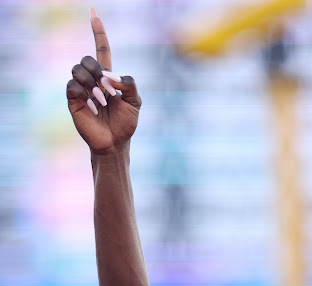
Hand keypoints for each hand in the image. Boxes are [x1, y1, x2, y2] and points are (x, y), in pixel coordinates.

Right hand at [66, 10, 141, 152]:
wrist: (116, 143)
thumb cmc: (126, 123)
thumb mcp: (135, 102)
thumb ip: (130, 84)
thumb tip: (112, 76)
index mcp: (108, 76)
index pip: (102, 49)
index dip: (98, 32)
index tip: (94, 14)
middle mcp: (93, 80)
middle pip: (87, 58)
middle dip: (97, 71)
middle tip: (107, 91)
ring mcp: (82, 89)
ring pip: (77, 69)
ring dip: (92, 84)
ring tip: (101, 102)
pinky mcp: (73, 100)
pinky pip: (73, 86)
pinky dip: (85, 95)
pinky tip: (92, 108)